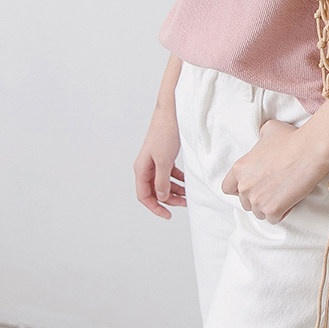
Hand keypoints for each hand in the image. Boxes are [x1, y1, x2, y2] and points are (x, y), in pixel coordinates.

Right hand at [134, 102, 186, 219]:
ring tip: (188, 194)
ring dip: (174, 189)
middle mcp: (146, 166)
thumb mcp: (164, 161)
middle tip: (184, 204)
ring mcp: (155, 160)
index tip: (167, 215)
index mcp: (141, 168)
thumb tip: (160, 197)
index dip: (155, 207)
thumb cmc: (165, 133)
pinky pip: (169, 172)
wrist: (172, 112)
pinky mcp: (164, 154)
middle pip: (154, 190)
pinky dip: (177, 179)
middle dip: (168, 199)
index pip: (144, 195)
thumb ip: (161, 181)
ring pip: (163, 182)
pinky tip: (187, 181)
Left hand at [221, 119, 328, 223]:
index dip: (239, 188)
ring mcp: (257, 200)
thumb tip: (262, 141)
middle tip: (274, 188)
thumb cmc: (291, 138)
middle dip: (258, 197)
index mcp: (239, 168)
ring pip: (259, 212)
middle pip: (245, 202)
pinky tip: (290, 199)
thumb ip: (260, 139)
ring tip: (283, 193)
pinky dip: (282, 212)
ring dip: (269, 206)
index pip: (227, 188)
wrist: (309, 150)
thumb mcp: (269, 129)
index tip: (252, 186)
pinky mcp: (272, 209)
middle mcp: (244, 186)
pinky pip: (273, 219)